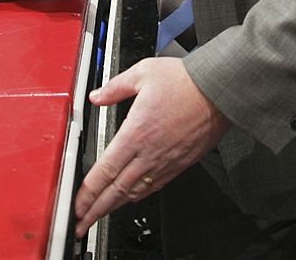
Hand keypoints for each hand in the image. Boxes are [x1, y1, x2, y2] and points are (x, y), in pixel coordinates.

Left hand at [74, 58, 230, 237]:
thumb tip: (97, 95)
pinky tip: (131, 198)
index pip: (105, 171)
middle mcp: (149, 153)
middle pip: (116, 190)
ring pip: (134, 193)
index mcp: (136, 132)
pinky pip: (154, 187)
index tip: (77, 204)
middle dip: (95, 210)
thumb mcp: (143, 73)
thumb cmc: (186, 81)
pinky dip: (137, 197)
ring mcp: (165, 161)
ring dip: (114, 207)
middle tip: (81, 223)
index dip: (88, 192)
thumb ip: (116, 87)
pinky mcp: (179, 163)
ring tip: (101, 215)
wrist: (218, 90)